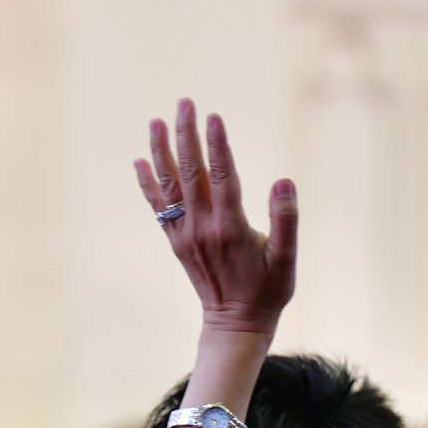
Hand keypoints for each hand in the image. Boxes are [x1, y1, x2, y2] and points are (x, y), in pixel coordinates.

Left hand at [133, 99, 297, 336]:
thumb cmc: (268, 290)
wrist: (236, 324)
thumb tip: (283, 180)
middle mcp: (202, 227)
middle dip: (187, 135)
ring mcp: (185, 234)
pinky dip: (148, 183)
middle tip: (184, 103)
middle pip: (191, 171)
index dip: (219, 144)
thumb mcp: (288, 258)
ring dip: (161, 151)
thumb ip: (286, 219)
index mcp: (231, 227)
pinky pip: (158, 206)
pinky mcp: (177, 241)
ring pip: (169, 185)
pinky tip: (140, 161)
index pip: (223, 176)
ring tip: (156, 121)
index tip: (214, 116)